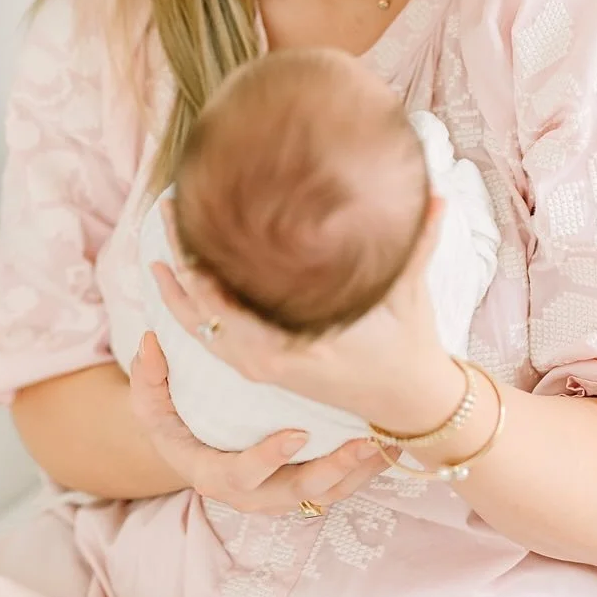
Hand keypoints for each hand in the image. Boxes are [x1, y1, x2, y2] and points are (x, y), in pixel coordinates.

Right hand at [129, 331, 387, 512]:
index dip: (268, 457)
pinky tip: (392, 441)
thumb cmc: (173, 418)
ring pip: (326, 493)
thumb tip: (149, 342)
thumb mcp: (150, 401)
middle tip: (362, 444)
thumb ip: (148, 376)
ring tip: (389, 442)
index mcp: (212, 474)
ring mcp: (280, 493)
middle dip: (332, 471)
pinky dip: (366, 468)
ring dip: (360, 472)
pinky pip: (339, 485)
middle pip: (296, 493)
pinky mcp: (304, 484)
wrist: (192, 444)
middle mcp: (251, 493)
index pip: (241, 474)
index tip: (297, 433)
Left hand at [153, 197, 464, 434]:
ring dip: (177, 286)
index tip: (191, 227)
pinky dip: (191, 309)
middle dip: (183, 261)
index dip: (206, 273)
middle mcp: (271, 359)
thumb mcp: (410, 294)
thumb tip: (436, 195)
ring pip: (202, 327)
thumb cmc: (409, 346)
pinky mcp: (263, 365)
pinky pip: (213, 337)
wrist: (408, 400)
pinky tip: (179, 276)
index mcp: (298, 345)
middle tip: (170, 210)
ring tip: (160, 237)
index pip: (235, 310)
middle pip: (207, 311)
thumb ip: (419, 244)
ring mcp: (263, 365)